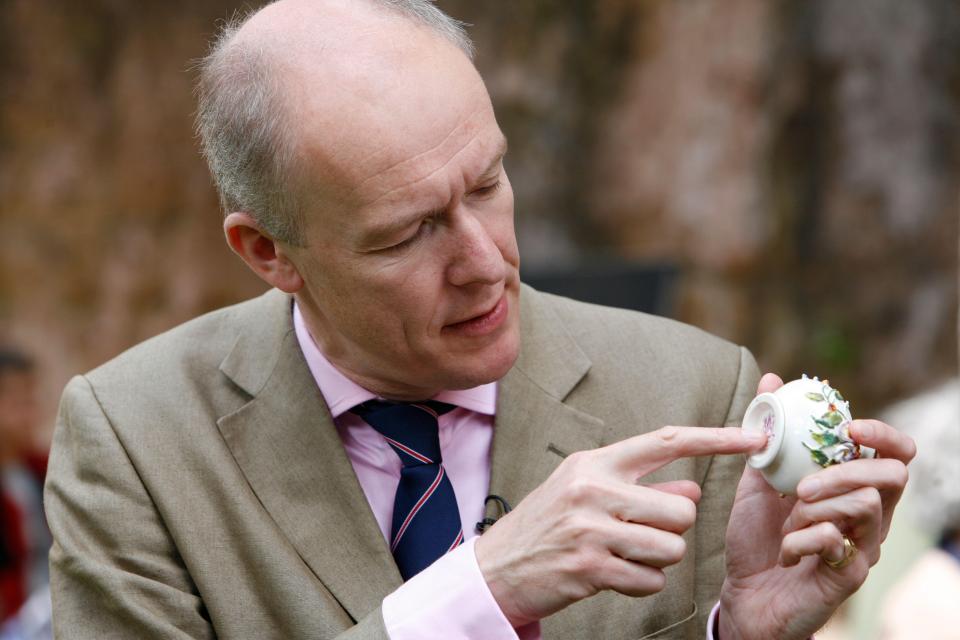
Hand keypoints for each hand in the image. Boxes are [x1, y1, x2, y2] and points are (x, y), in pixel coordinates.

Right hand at [474, 426, 766, 626]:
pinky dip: (641, 583)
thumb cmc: (548, 525)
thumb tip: (692, 492)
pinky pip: (650, 580)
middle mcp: (593, 488)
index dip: (714, 439)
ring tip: (625, 555)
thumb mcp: (587, 494)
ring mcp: (590, 528)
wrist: (496, 567)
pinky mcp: (590, 567)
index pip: (666, 441)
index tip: (752, 438)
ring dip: (659, 560)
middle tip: (642, 535)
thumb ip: (640, 488)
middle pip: (680, 510)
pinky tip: (614, 575)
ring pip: (671, 548)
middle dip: (673, 530)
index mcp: (595, 462)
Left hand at [718, 374, 915, 639]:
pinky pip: (837, 543)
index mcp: (853, 490)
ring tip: (787, 522)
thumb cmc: (757, 539)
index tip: (850, 426)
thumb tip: (772, 380)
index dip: (883, 434)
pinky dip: (800, 541)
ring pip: (867, 506)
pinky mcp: (850, 577)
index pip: (894, 454)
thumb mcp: (757, 481)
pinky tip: (785, 553)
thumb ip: (769, 436)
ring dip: (816, 508)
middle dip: (847, 470)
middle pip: (893, 476)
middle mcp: (869, 518)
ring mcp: (864, 547)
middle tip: (803, 485)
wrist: (743, 595)